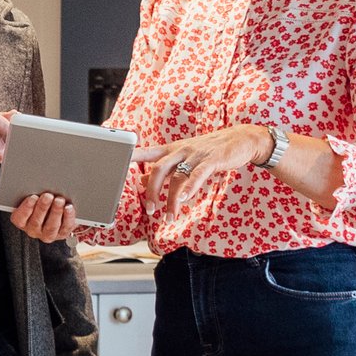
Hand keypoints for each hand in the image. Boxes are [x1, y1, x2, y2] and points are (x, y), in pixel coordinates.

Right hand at [10, 192, 76, 244]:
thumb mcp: (33, 199)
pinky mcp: (62, 234)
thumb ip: (34, 195)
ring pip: (51, 226)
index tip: (33, 197)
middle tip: (47, 196)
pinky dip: (68, 217)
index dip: (26, 207)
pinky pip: (65, 227)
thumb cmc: (40, 203)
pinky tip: (69, 207)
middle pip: (36, 221)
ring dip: (55, 211)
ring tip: (59, 200)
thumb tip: (39, 185)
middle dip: (42, 207)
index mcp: (22, 221)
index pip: (20, 217)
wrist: (54, 213)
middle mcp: (33, 230)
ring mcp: (47, 234)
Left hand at [141, 124, 279, 206]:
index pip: (146, 152)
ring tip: (170, 216)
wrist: (240, 139)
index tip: (115, 165)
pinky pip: (197, 174)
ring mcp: (196, 155)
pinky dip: (190, 187)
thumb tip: (140, 179)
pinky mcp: (212, 160)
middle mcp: (180, 151)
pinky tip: (185, 199)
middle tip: (150, 210)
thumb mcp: (182, 158)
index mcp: (171, 150)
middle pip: (158, 169)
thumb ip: (163, 169)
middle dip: (151, 192)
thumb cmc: (208, 150)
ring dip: (171, 200)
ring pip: (177, 177)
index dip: (130, 158)